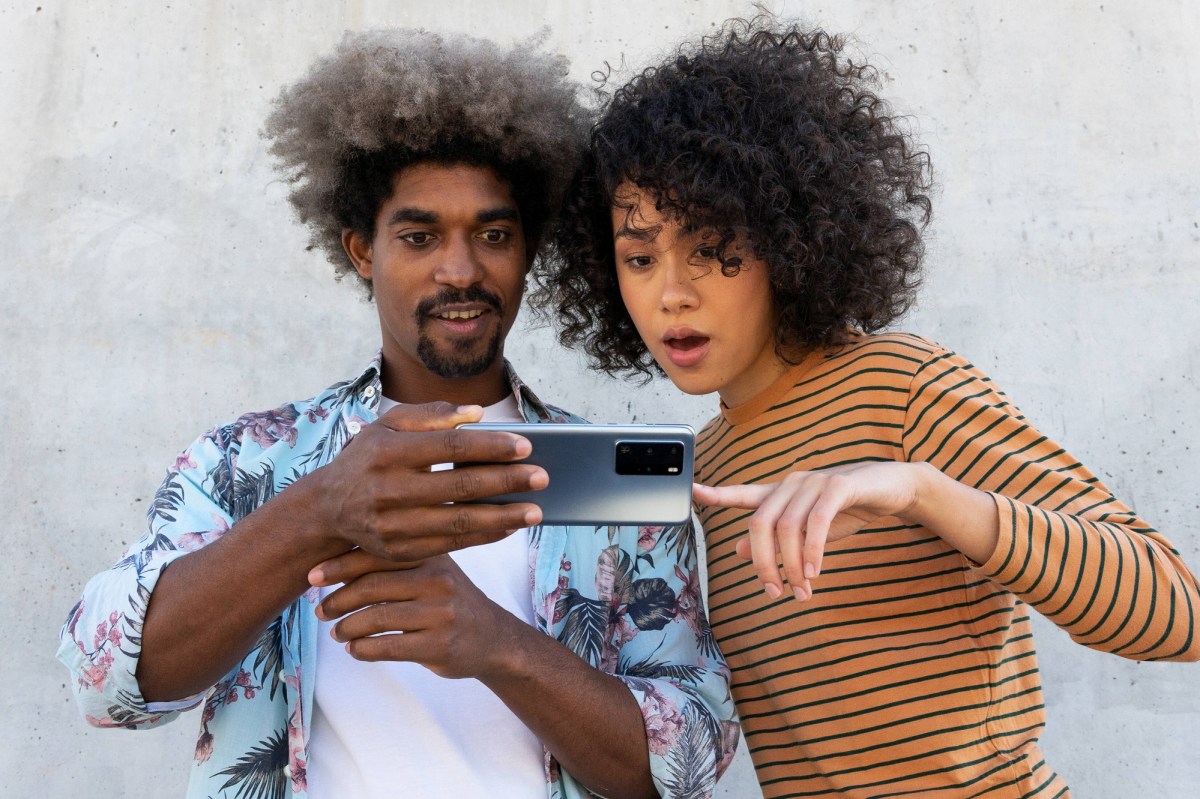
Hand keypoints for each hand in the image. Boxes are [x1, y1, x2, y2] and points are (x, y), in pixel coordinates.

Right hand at [306, 402, 546, 560]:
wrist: (328, 509)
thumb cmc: (368, 459)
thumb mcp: (387, 426)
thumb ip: (430, 416)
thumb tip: (476, 414)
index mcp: (388, 451)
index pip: (449, 447)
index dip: (490, 446)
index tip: (525, 446)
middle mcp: (388, 489)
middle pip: (459, 485)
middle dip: (506, 481)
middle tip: (542, 477)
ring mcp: (393, 525)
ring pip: (459, 522)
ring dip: (503, 517)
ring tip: (536, 511)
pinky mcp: (399, 551)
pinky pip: (451, 545)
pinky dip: (484, 537)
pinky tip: (509, 527)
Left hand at [310, 549, 517, 678]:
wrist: (494, 639)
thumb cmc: (450, 602)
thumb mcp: (434, 570)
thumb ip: (396, 561)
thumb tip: (334, 560)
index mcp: (431, 556)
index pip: (377, 554)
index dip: (339, 565)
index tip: (312, 576)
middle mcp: (437, 581)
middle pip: (371, 586)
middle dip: (337, 600)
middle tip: (320, 611)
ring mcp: (440, 614)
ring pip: (375, 618)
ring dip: (346, 628)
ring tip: (336, 632)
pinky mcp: (439, 646)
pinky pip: (387, 647)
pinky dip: (362, 649)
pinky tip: (354, 649)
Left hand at [693, 461, 932, 600]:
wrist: (894, 488)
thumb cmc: (848, 508)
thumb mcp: (807, 529)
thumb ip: (775, 537)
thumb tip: (738, 549)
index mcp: (782, 493)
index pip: (743, 494)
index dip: (717, 494)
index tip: (692, 491)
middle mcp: (792, 483)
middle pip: (760, 523)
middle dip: (763, 563)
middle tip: (774, 593)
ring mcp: (815, 482)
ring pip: (788, 527)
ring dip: (792, 565)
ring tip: (802, 590)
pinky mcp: (840, 485)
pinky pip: (817, 520)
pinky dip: (812, 549)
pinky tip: (815, 571)